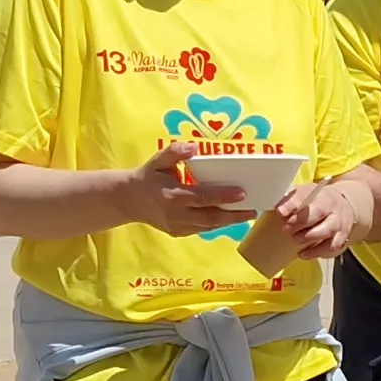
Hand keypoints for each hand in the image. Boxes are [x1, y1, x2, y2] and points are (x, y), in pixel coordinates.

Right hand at [116, 142, 253, 236]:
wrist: (127, 200)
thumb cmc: (147, 177)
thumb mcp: (157, 160)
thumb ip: (175, 152)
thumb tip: (195, 148)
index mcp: (173, 196)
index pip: (203, 197)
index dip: (223, 196)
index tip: (242, 193)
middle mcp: (176, 214)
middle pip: (210, 218)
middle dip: (233, 216)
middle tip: (253, 211)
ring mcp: (177, 226)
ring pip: (208, 227)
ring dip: (228, 222)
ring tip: (246, 215)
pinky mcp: (177, 233)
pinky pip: (201, 230)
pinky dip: (216, 225)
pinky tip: (228, 218)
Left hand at [276, 178, 363, 261]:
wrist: (342, 207)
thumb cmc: (319, 201)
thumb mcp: (305, 193)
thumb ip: (292, 201)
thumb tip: (280, 210)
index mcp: (325, 198)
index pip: (313, 205)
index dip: (297, 211)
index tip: (282, 213)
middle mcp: (335, 213)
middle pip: (322, 220)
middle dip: (302, 225)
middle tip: (286, 230)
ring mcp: (340, 227)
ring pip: (328, 235)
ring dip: (309, 241)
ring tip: (295, 241)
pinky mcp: (342, 240)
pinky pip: (331, 249)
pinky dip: (316, 253)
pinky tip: (303, 254)